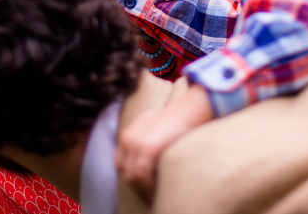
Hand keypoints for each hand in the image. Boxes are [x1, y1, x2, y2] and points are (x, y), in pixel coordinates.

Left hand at [115, 84, 213, 201]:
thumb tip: (143, 154)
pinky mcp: (147, 148)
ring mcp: (135, 143)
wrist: (187, 110)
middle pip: (125, 171)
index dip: (130, 175)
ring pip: (132, 176)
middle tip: (148, 195)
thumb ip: (142, 136)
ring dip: (142, 189)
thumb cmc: (174, 118)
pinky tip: (156, 192)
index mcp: (127, 134)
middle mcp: (127, 139)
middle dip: (136, 185)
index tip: (141, 185)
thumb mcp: (151, 123)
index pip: (120, 163)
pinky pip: (141, 174)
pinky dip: (148, 186)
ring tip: (153, 197)